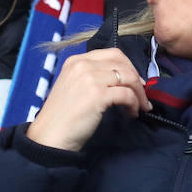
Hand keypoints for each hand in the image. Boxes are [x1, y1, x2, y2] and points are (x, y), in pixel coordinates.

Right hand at [26, 49, 150, 150]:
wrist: (49, 137)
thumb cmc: (61, 118)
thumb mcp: (73, 88)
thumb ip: (92, 78)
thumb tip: (121, 79)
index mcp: (75, 61)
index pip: (112, 53)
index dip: (128, 66)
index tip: (134, 81)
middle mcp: (82, 65)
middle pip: (122, 63)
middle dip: (137, 78)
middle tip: (141, 94)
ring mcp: (89, 78)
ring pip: (128, 77)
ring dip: (139, 93)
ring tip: (139, 107)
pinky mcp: (97, 94)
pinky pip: (127, 94)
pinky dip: (134, 104)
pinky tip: (131, 114)